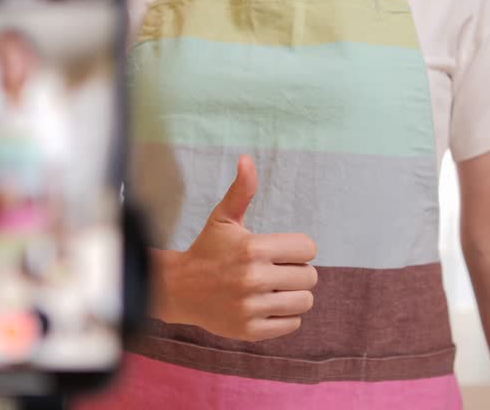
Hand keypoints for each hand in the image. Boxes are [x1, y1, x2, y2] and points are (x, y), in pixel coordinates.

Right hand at [159, 155, 317, 341]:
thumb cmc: (208, 250)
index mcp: (253, 248)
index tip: (279, 252)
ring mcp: (251, 306)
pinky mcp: (250, 330)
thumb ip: (242, 190)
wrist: (179, 289)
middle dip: (296, 272)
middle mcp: (253, 278)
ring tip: (272, 289)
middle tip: (275, 272)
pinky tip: (266, 306)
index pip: (309, 248)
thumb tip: (247, 158)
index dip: (298, 249)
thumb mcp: (223, 218)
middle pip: (310, 276)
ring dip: (293, 295)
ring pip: (304, 301)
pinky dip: (285, 317)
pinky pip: (292, 324)